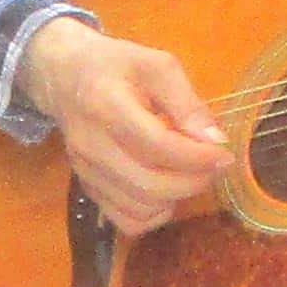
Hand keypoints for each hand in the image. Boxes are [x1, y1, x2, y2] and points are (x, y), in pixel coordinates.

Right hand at [22, 12, 226, 233]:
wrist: (63, 76)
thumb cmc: (115, 65)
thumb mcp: (156, 66)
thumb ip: (187, 103)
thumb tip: (215, 141)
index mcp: (108, 104)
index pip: (158, 145)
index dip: (198, 157)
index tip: (222, 155)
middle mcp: (91, 144)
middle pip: (149, 184)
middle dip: (192, 182)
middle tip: (211, 167)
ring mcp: (85, 170)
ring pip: (139, 208)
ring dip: (174, 198)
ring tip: (187, 174)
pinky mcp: (86, 187)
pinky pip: (125, 220)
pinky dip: (153, 215)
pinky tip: (164, 192)